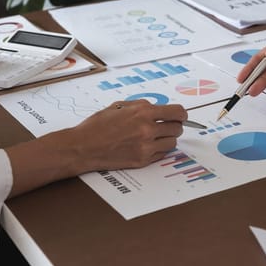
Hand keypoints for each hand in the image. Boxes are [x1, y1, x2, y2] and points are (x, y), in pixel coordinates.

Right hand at [5, 100, 186, 196]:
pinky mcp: (142, 160)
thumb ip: (141, 106)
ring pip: (172, 142)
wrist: (83, 146)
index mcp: (143, 112)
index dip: (181, 114)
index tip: (181, 115)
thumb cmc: (97, 125)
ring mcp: (146, 146)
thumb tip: (157, 108)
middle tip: (168, 125)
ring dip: (168, 138)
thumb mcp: (119, 106)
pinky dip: (159, 149)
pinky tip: (149, 145)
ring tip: (157, 136)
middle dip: (175, 125)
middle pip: (177, 128)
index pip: (176, 112)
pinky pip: (162, 154)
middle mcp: (147, 129)